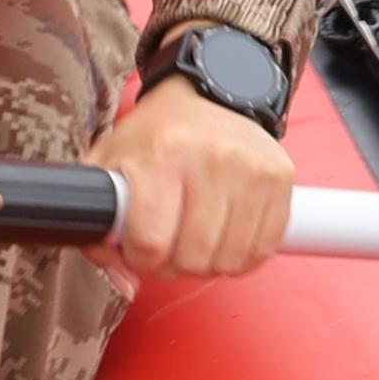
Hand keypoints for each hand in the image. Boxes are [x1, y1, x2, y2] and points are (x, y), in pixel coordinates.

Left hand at [90, 73, 293, 281]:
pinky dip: (242, 256)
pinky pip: (264, 249)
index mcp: (162, 152)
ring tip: (195, 239)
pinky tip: (224, 236)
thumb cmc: (154, 137)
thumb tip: (126, 284)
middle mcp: (211, 157)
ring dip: (209, 264)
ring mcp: (251, 167)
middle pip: (193, 258)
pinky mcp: (279, 176)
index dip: (139, 259)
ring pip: (231, 260)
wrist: (207, 95)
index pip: (151, 242)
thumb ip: (98, 228)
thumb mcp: (109, 167)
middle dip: (174, 265)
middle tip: (169, 245)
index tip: (139, 247)